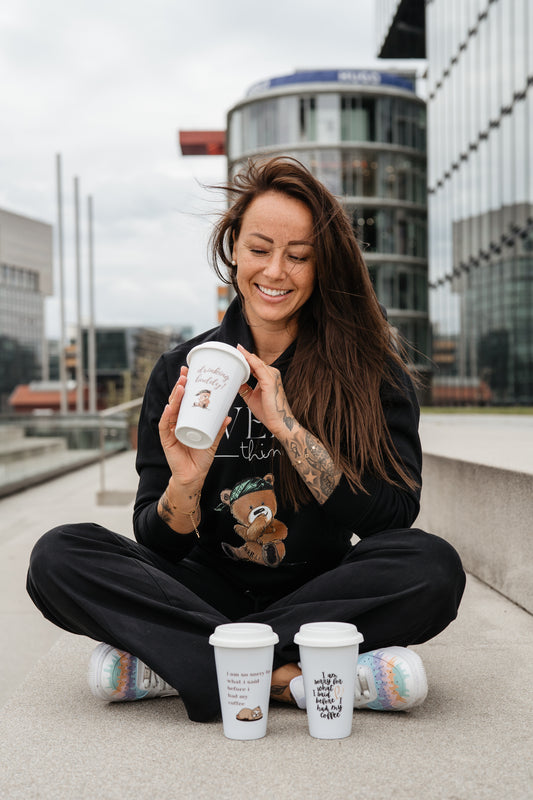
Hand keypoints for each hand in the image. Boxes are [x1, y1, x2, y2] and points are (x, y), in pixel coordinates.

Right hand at [158, 366, 229, 489]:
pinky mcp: (167, 441)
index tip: (189, 372)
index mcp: (185, 420)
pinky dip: (167, 417)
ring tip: (181, 386)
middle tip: (185, 373)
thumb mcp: (213, 440)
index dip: (185, 385)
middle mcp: (176, 422)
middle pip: (176, 401)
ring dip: (175, 397)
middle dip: (180, 386)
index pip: (184, 399)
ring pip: (170, 410)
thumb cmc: (201, 458)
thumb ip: (219, 428)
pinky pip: (165, 427)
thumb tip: (229, 415)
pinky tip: (169, 408)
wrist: (194, 476)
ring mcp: (170, 431)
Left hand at [236, 345, 296, 437]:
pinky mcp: (270, 380)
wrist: (279, 422)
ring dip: (245, 356)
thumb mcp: (251, 397)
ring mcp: (272, 376)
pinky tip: (242, 356)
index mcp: (268, 377)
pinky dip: (249, 360)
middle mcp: (271, 374)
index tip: (234, 353)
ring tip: (234, 351)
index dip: (244, 358)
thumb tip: (235, 381)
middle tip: (231, 350)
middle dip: (243, 355)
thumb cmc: (268, 412)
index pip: (255, 364)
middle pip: (255, 361)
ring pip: (256, 361)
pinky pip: (258, 366)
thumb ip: (244, 387)